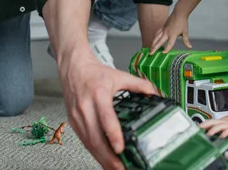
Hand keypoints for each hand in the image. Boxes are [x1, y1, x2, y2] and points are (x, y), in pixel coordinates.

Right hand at [58, 49, 155, 168]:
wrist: (73, 68)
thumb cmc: (94, 73)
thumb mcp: (119, 75)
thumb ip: (139, 84)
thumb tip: (155, 93)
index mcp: (98, 94)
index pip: (105, 117)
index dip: (112, 134)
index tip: (120, 147)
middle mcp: (85, 107)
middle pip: (95, 137)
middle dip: (108, 156)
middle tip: (120, 167)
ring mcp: (77, 116)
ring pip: (88, 142)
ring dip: (101, 158)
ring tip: (115, 167)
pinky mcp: (73, 122)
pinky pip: (84, 141)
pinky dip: (94, 152)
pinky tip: (103, 159)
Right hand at [149, 11, 191, 53]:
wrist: (179, 13)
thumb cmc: (182, 22)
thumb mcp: (185, 32)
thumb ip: (186, 40)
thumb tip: (190, 47)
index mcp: (173, 34)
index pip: (170, 43)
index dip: (167, 49)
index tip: (163, 53)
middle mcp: (167, 32)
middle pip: (159, 42)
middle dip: (154, 48)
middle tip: (150, 54)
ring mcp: (163, 29)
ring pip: (156, 38)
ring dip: (153, 44)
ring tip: (150, 49)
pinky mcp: (162, 27)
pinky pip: (157, 33)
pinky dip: (155, 37)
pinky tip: (153, 41)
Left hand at [199, 110, 227, 138]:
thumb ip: (220, 127)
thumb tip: (210, 131)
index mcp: (222, 121)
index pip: (210, 121)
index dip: (203, 124)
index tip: (195, 128)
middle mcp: (225, 122)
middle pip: (213, 122)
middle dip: (205, 126)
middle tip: (198, 130)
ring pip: (220, 126)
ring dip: (213, 130)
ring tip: (208, 134)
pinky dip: (225, 133)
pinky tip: (222, 136)